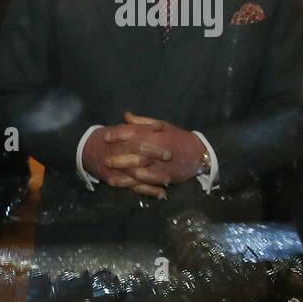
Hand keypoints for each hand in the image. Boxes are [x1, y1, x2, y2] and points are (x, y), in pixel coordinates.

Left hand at [82, 113, 207, 196]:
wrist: (198, 154)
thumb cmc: (179, 138)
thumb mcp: (163, 126)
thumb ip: (143, 122)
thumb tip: (126, 116)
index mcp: (153, 135)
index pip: (131, 133)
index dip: (117, 135)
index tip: (105, 137)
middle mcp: (154, 149)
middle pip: (132, 152)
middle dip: (117, 156)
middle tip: (104, 159)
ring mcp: (158, 164)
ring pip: (137, 169)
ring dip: (122, 173)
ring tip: (108, 175)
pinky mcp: (162, 176)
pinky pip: (145, 182)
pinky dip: (132, 185)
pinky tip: (122, 185)